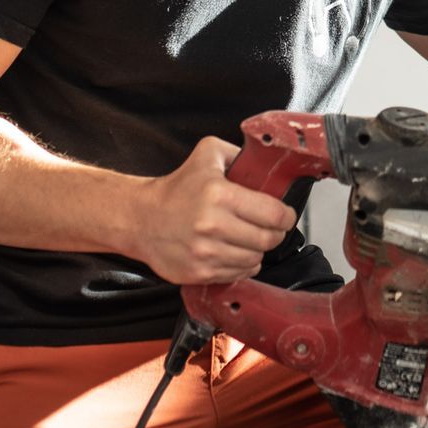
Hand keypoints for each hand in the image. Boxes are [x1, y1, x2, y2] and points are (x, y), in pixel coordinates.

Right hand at [132, 137, 296, 284]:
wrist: (141, 219)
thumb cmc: (176, 188)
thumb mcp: (207, 154)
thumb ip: (240, 154)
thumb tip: (267, 162)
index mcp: (219, 195)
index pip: (273, 213)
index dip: (287, 216)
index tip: (286, 215)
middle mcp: (213, 225)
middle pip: (268, 239)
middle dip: (276, 233)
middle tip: (271, 227)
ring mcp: (206, 253)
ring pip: (255, 259)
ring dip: (259, 250)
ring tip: (249, 238)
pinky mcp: (200, 273)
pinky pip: (238, 274)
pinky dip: (243, 265)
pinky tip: (235, 251)